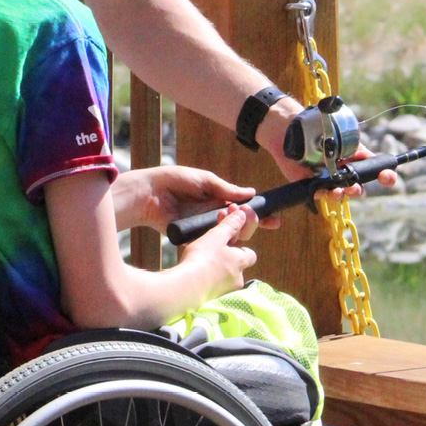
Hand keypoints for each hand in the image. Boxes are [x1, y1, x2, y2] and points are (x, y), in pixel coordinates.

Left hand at [114, 165, 279, 236]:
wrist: (151, 193)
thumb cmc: (176, 181)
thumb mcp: (205, 181)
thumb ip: (227, 189)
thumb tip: (251, 193)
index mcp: (219, 201)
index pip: (244, 211)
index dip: (260, 217)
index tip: (274, 221)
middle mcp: (215, 217)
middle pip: (242, 227)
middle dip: (251, 222)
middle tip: (248, 214)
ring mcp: (205, 230)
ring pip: (230, 238)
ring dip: (236, 229)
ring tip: (227, 216)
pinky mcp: (195, 239)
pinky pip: (212, 244)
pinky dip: (220, 240)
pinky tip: (220, 231)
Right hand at [178, 204, 257, 297]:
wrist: (186, 288)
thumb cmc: (203, 258)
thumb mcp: (216, 236)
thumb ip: (229, 225)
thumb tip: (242, 214)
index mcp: (241, 262)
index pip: (250, 254)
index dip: (240, 247)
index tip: (228, 241)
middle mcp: (238, 278)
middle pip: (236, 265)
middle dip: (226, 257)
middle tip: (211, 249)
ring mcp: (225, 291)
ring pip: (224, 276)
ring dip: (215, 267)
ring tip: (199, 259)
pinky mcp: (212, 299)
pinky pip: (212, 284)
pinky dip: (206, 277)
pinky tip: (193, 271)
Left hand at [257, 104, 397, 198]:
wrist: (290, 128)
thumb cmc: (317, 127)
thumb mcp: (340, 131)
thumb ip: (353, 143)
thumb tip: (366, 155)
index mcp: (355, 159)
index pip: (376, 171)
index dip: (386, 176)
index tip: (388, 177)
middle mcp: (344, 172)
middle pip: (358, 188)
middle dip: (358, 190)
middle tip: (354, 186)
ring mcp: (327, 180)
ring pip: (339, 194)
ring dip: (342, 195)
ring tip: (338, 191)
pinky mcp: (310, 184)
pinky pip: (319, 194)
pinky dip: (322, 194)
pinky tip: (323, 190)